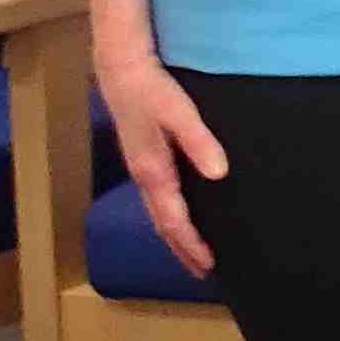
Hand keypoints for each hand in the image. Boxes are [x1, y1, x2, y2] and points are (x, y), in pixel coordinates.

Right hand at [93, 41, 227, 280]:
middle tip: (205, 273)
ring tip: (193, 255)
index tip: (210, 264)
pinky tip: (181, 219)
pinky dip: (169, 217)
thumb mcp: (179, 112)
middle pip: (163, 224)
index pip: (173, 219)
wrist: (121, 67)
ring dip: (175, 237)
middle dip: (182, 250)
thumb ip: (199, 141)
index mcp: (152, 171)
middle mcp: (144, 177)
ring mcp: (140, 169)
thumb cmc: (152, 88)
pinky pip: (157, 199)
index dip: (190, 244)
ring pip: (157, 213)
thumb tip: (219, 173)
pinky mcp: (143, 159)